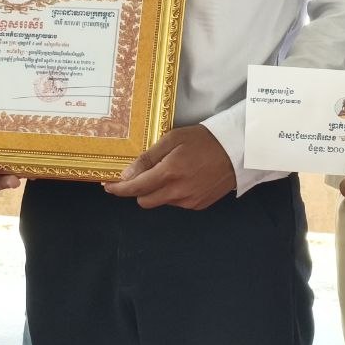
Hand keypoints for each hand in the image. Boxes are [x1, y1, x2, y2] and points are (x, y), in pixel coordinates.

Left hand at [103, 125, 234, 209]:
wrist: (237, 151)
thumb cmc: (203, 140)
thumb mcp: (172, 139)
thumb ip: (148, 158)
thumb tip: (127, 175)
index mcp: (169, 173)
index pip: (135, 188)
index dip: (119, 189)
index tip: (108, 187)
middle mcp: (178, 192)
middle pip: (145, 201)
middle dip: (138, 191)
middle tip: (141, 175)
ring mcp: (189, 201)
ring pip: (161, 202)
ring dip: (158, 191)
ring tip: (170, 171)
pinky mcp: (199, 205)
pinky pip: (177, 203)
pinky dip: (173, 193)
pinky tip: (184, 178)